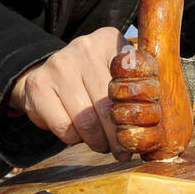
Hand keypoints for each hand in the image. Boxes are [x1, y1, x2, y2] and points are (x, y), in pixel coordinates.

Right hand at [8, 27, 133, 160]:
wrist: (46, 77)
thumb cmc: (91, 80)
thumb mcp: (116, 72)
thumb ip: (137, 85)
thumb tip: (155, 125)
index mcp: (108, 41)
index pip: (128, 88)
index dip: (133, 118)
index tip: (136, 134)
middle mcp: (83, 48)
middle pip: (107, 108)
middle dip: (116, 138)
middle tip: (121, 152)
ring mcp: (58, 64)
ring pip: (86, 122)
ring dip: (96, 142)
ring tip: (101, 145)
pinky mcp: (38, 85)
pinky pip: (64, 127)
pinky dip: (73, 138)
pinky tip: (77, 134)